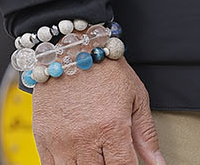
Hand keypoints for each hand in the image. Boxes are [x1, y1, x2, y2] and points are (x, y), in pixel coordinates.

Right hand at [30, 58, 165, 164]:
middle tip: (111, 153)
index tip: (129, 162)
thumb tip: (158, 163)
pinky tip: (76, 156)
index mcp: (112, 128)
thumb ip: (147, 135)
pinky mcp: (42, 138)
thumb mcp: (136, 97)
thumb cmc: (106, 69)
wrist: (71, 47)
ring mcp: (61, 141)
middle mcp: (85, 138)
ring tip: (95, 153)